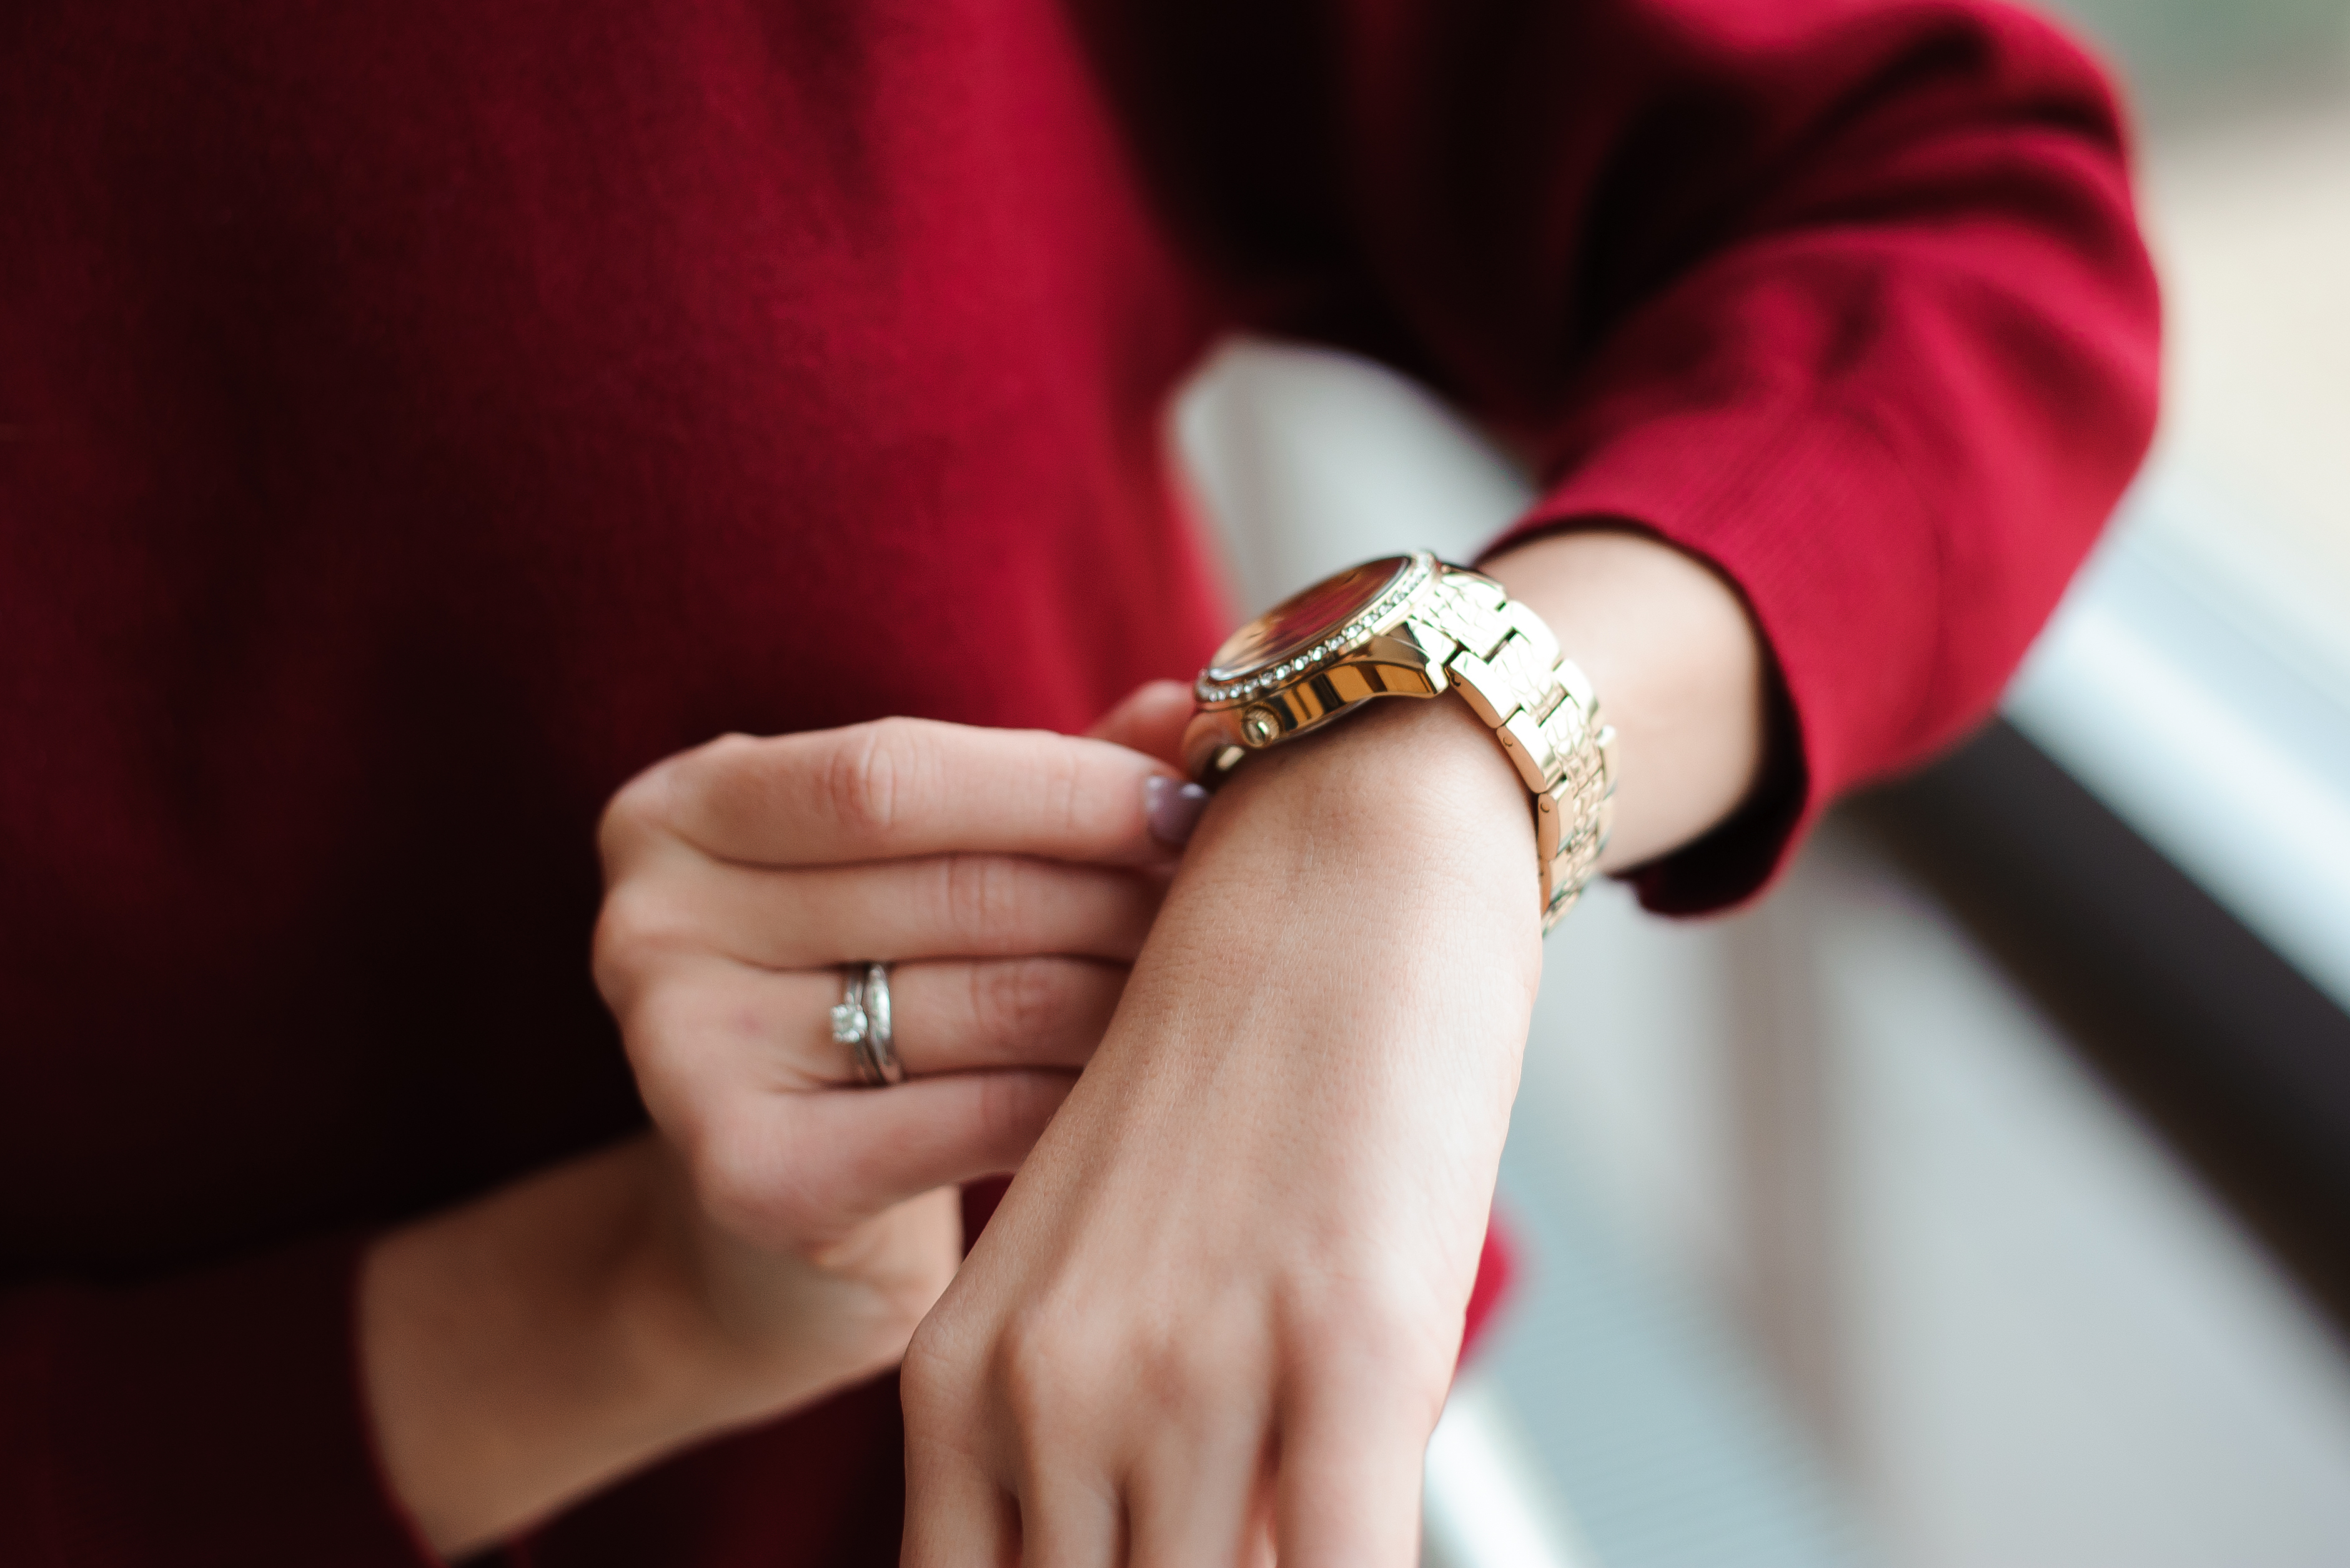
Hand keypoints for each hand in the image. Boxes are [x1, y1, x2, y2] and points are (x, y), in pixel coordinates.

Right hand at [362, 695, 1205, 1555]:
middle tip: (1235, 902)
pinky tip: (1150, 1089)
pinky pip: (980, 1113)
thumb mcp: (927, 863)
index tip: (1188, 800)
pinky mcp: (750, 1181)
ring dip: (1129, 993)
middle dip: (1117, 892)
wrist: (775, 1224)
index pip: (892, 775)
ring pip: (987, 999)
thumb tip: (1189, 706)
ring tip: (1214, 987)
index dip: (1060, 786)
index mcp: (677, 810)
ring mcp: (682, 1060)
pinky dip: (1085, 1097)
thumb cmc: (871, 993)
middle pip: (952, 888)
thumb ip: (1035, 777)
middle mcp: (645, 927)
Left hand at [902, 702, 1541, 1564]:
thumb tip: (1136, 1537)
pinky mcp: (1344, 1349)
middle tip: (1212, 1565)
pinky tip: (1380, 1548)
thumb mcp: (1112, 1257)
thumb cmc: (1239, 1057)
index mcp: (969, 1379)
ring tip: (1308, 1546)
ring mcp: (1192, 1378)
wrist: (1337, 853)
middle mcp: (1051, 1396)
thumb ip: (1086, 1427)